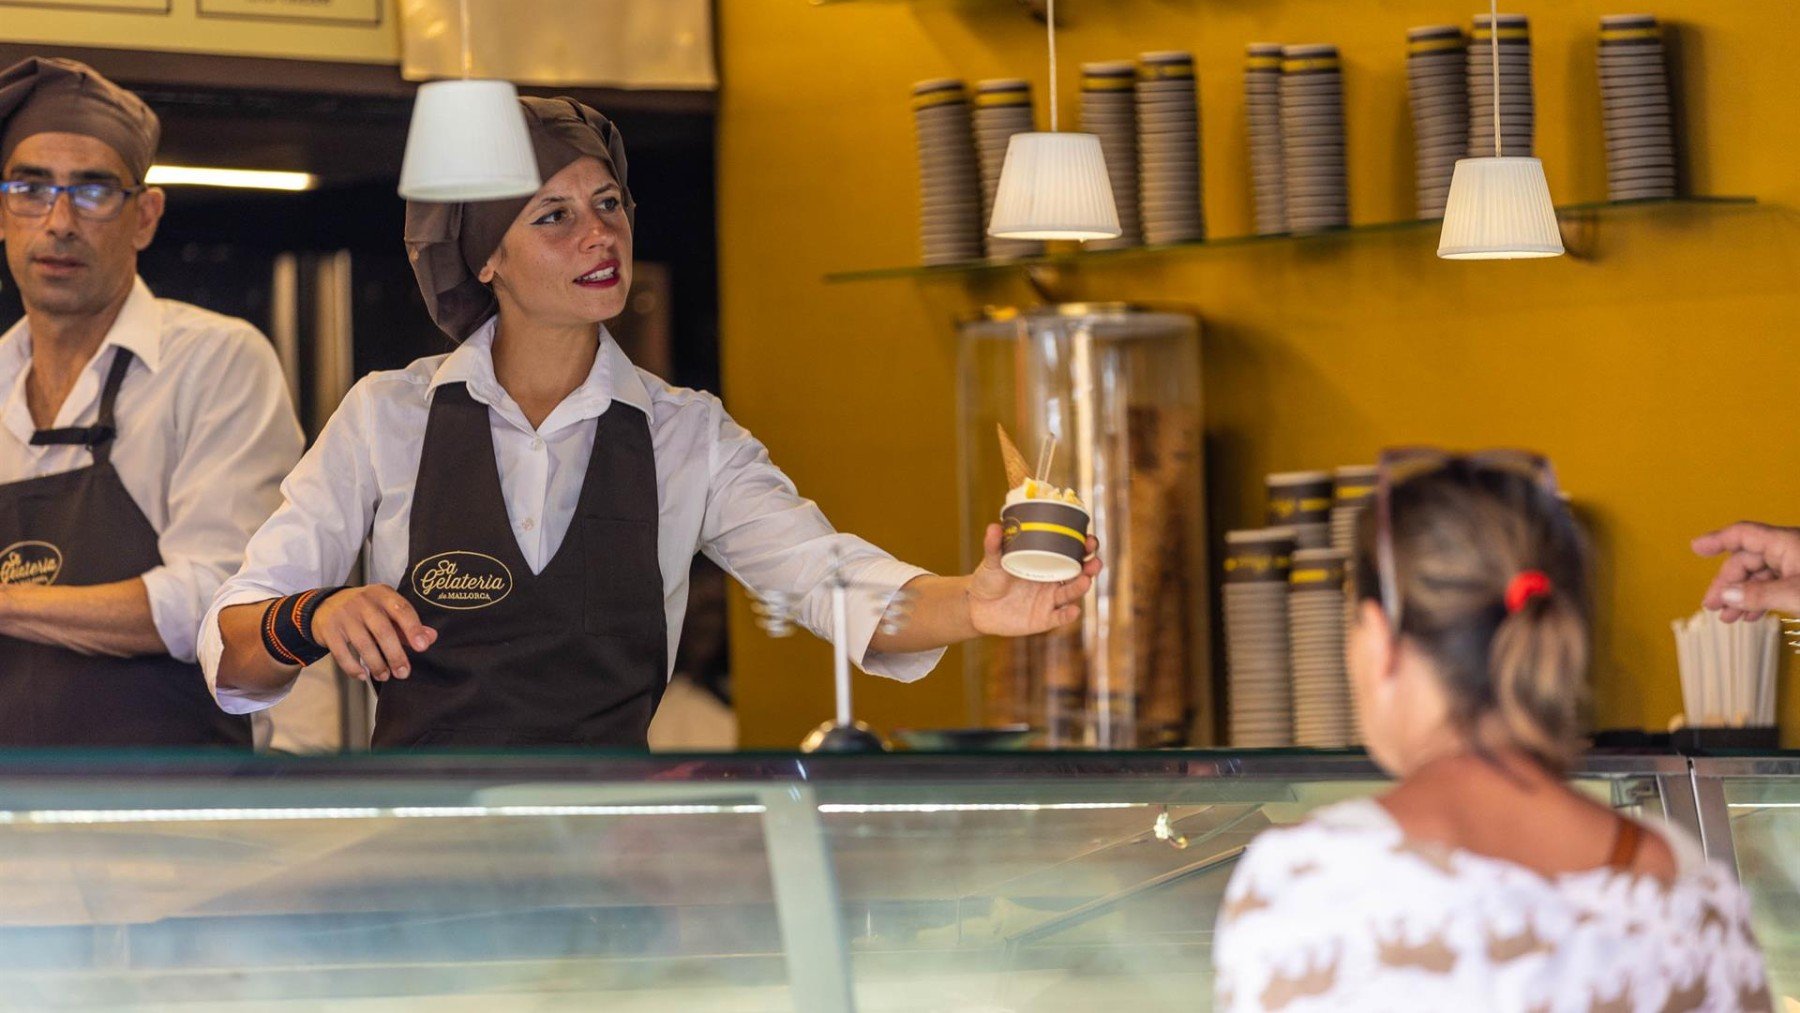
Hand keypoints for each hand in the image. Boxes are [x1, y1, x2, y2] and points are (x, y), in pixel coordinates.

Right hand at [311, 584, 436, 680]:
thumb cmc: (365, 610)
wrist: (325, 605)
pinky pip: (341, 653)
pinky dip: (353, 668)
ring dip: (376, 664)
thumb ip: (408, 625)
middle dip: (395, 655)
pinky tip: (363, 676)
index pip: (401, 609)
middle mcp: (363, 602)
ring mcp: (344, 615)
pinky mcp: (328, 630)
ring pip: (363, 644)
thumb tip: (431, 638)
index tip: (422, 647)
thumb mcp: (387, 611)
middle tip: (403, 673)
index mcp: (382, 594)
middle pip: (383, 631)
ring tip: (384, 676)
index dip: (413, 629)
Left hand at [966, 523, 1101, 636]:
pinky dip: (1068, 615)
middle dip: (1090, 567)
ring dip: (1081, 587)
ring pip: (1071, 594)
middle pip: (1079, 573)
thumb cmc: (988, 579)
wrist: (976, 606)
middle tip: (1094, 561)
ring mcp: (1049, 601)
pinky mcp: (1044, 619)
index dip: (1084, 547)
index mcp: (1046, 563)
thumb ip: (994, 545)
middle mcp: (1052, 581)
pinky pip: (1060, 618)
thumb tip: (994, 526)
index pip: (1071, 553)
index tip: (1089, 539)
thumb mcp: (992, 561)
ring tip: (1086, 580)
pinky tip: (1073, 611)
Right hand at [1691, 521, 1799, 620]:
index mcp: (1785, 542)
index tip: (1695, 548)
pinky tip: (1750, 615)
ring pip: (1758, 576)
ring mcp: (1797, 564)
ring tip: (1728, 616)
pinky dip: (1759, 599)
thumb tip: (1727, 595)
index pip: (1742, 534)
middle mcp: (1789, 549)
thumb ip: (1760, 594)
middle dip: (1727, 583)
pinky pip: (1773, 585)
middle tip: (1712, 604)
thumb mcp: (1795, 594)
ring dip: (1741, 596)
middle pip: (1746, 560)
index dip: (1716, 540)